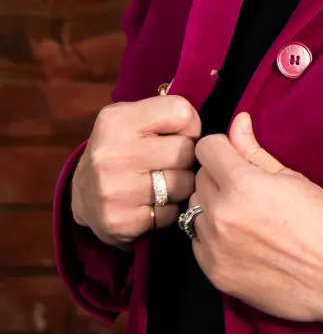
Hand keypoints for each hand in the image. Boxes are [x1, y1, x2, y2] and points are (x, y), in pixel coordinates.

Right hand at [71, 95, 201, 248]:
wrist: (82, 194)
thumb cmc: (121, 149)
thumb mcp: (133, 118)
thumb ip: (169, 112)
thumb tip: (228, 120)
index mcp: (117, 120)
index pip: (183, 113)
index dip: (189, 125)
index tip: (178, 134)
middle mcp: (112, 154)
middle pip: (186, 151)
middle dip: (186, 157)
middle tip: (170, 161)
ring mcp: (114, 190)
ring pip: (183, 185)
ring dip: (181, 186)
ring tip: (162, 182)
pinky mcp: (120, 222)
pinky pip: (171, 215)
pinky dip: (168, 210)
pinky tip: (153, 203)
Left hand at [188, 112, 322, 333]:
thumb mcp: (292, 179)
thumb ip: (254, 151)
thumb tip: (237, 122)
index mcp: (242, 186)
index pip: (206, 149)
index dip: (223, 149)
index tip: (235, 157)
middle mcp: (221, 217)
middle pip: (199, 179)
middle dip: (219, 177)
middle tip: (248, 189)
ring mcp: (215, 249)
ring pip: (195, 211)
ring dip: (213, 208)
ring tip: (246, 216)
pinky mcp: (215, 275)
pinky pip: (198, 243)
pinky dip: (213, 237)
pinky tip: (242, 240)